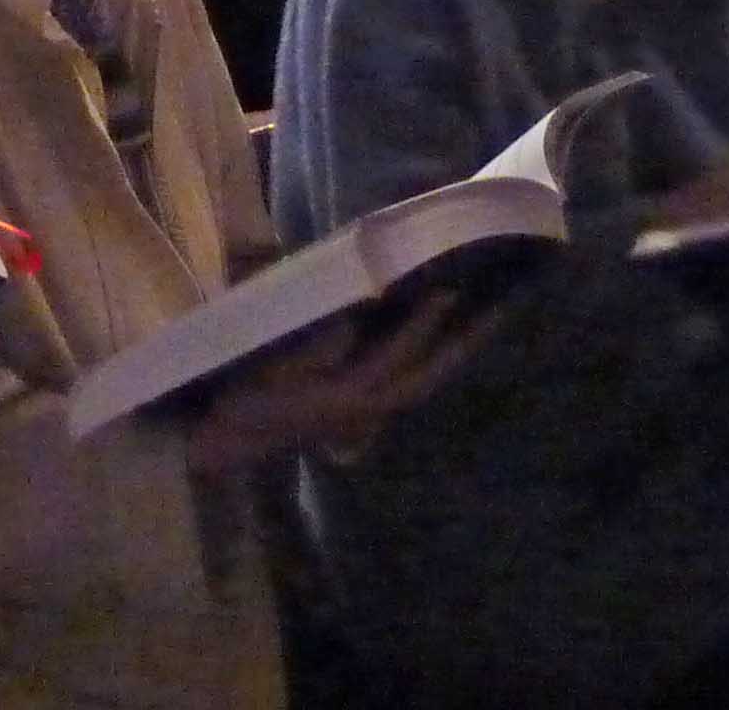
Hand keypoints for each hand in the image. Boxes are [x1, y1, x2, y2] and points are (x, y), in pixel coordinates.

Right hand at [184, 293, 497, 477]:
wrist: (227, 438)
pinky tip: (444, 340)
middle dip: (464, 342)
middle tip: (501, 305)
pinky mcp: (362, 413)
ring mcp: (367, 415)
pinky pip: (407, 384)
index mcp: (346, 397)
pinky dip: (430, 360)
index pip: (395, 357)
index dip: (421, 325)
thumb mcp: (271, 369)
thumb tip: (359, 317)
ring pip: (423, 382)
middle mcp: (367, 409)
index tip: (448, 290)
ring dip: (454, 351)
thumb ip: (317, 348)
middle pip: (427, 374)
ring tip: (487, 316)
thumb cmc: (243, 394)